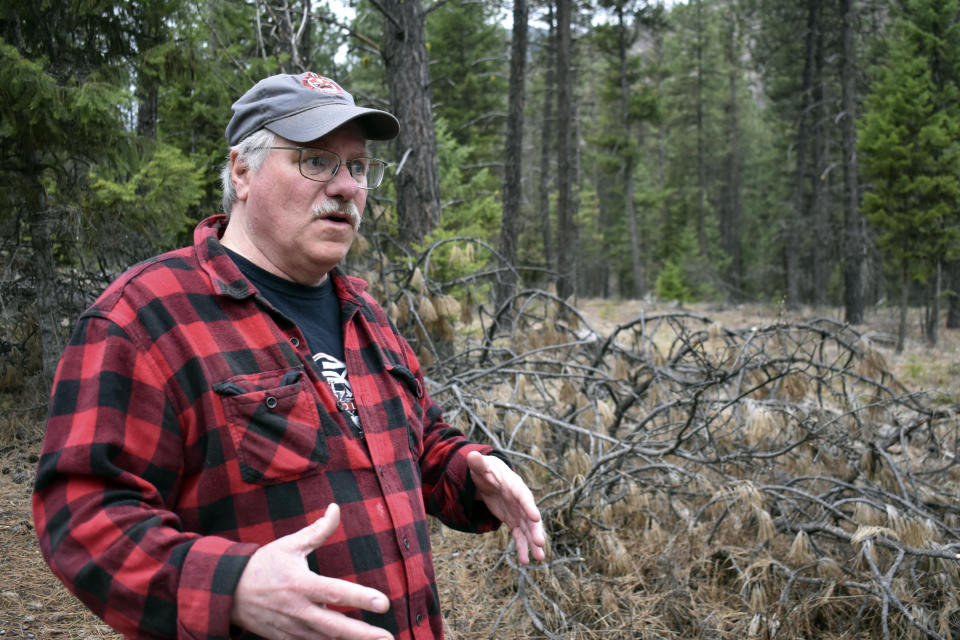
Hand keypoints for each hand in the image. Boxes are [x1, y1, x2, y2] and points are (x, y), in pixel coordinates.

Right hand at [231, 503, 392, 639]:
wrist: (228, 593)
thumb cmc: (264, 564)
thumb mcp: (289, 544)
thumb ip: (317, 530)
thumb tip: (335, 508)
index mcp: (301, 584)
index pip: (336, 593)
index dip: (361, 598)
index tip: (384, 604)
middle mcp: (299, 610)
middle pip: (336, 627)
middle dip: (364, 635)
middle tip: (389, 639)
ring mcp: (292, 629)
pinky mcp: (287, 639)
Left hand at [466, 451, 546, 563]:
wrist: (490, 477)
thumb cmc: (486, 470)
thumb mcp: (480, 467)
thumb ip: (478, 464)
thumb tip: (471, 455)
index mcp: (514, 486)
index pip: (523, 496)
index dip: (529, 506)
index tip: (536, 517)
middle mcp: (521, 501)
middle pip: (531, 516)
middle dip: (536, 530)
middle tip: (540, 543)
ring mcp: (519, 513)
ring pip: (529, 529)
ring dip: (533, 543)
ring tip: (539, 558)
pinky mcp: (514, 521)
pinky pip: (520, 536)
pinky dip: (523, 547)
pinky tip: (525, 561)